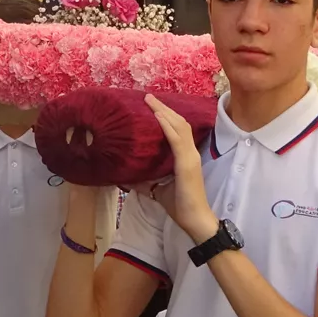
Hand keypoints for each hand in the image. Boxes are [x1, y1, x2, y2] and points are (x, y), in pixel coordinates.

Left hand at [141, 95, 213, 243]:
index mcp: (185, 156)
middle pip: (178, 122)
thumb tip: (124, 177)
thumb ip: (143, 181)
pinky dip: (167, 126)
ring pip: (178, 126)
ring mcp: (190, 157)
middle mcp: (190, 152)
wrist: (194, 219)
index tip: (152, 105)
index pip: (177, 129)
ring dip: (164, 112)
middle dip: (163, 108)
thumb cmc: (179, 205)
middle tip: (148, 97)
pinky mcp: (187, 164)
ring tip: (151, 101)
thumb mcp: (156, 189)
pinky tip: (157, 117)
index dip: (166, 115)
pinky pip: (176, 140)